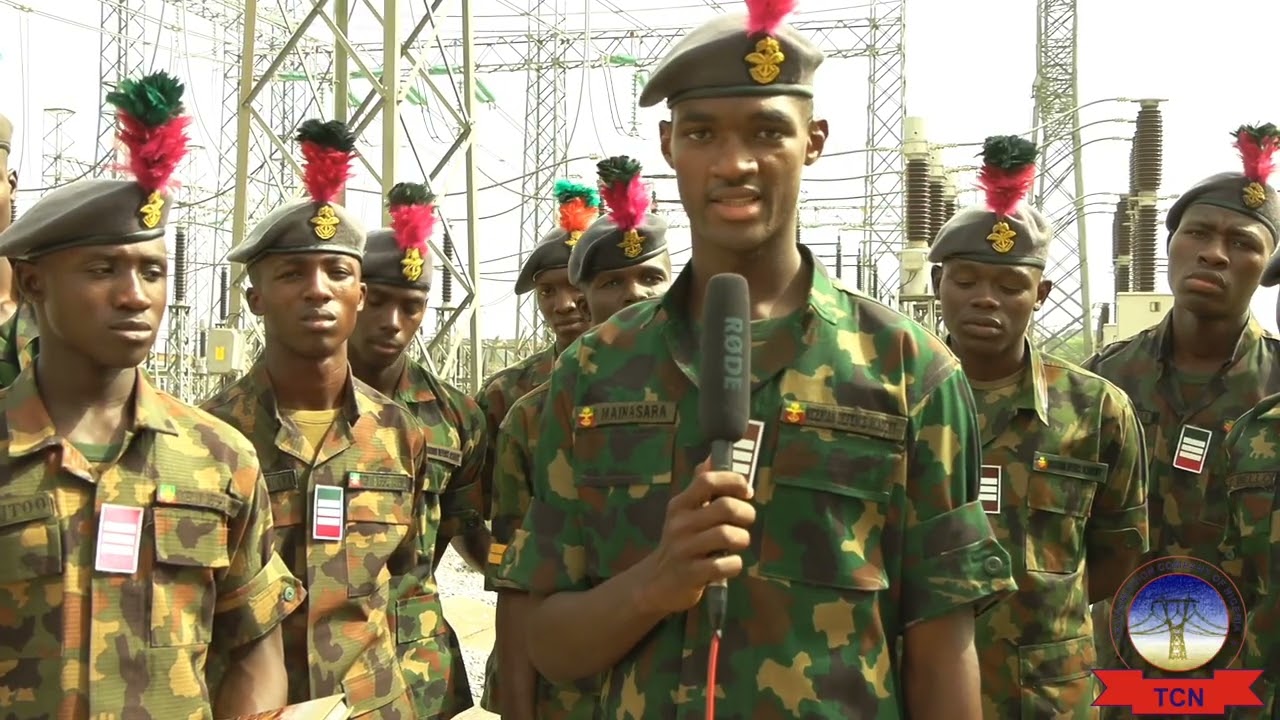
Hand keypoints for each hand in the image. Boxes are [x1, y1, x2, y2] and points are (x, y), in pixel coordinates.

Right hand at [638, 459, 755, 615]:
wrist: (654, 582)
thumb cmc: (680, 541)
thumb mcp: (684, 512)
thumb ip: (700, 486)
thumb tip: (713, 456)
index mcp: (679, 505)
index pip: (707, 480)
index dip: (733, 480)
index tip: (746, 490)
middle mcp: (680, 524)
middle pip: (726, 507)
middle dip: (746, 513)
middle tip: (746, 521)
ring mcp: (684, 550)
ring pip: (729, 535)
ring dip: (742, 539)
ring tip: (738, 543)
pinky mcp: (691, 574)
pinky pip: (726, 564)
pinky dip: (735, 564)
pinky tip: (728, 564)